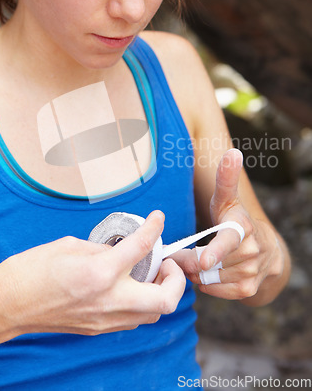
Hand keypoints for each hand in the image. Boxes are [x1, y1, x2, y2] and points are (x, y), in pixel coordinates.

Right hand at [0, 211, 185, 352]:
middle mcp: (108, 300)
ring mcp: (104, 319)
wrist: (9, 304)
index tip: (158, 219)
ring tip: (148, 273)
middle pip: (165, 300)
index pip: (142, 247)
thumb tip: (122, 249)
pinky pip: (133, 318)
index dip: (155, 228)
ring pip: (153, 314)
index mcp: (100, 273)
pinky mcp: (98, 328)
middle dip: (175, 279)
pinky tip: (128, 287)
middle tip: (165, 262)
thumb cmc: (32, 270)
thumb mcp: (71, 245)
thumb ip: (104, 249)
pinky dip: (140, 302)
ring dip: (159, 291)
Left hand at [171, 149, 284, 301]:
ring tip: (193, 265)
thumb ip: (226, 178)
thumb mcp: (228, 200)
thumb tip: (233, 151)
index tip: (203, 261)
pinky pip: (218, 292)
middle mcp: (251, 251)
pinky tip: (206, 276)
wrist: (266, 250)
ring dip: (196, 274)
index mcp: (242, 227)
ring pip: (211, 279)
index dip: (215, 251)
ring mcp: (251, 272)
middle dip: (189, 262)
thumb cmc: (236, 221)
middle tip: (177, 258)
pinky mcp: (249, 289)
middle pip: (209, 264)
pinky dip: (207, 286)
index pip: (228, 241)